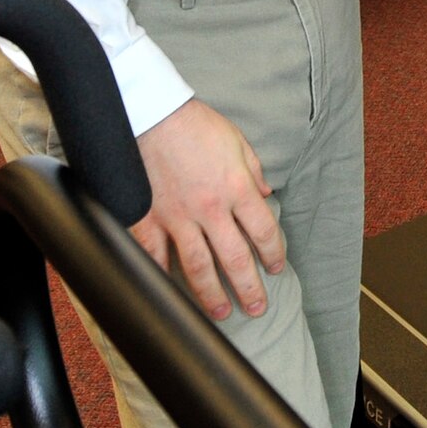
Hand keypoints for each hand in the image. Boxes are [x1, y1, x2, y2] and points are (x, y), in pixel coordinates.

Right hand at [133, 98, 285, 321]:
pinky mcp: (149, 219)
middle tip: (257, 308)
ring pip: (198, 267)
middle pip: (235, 259)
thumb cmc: (195, 124)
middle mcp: (211, 209)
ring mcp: (178, 218)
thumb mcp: (236, 141)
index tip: (277, 267)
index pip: (264, 231)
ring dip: (211, 295)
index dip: (274, 253)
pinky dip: (162, 279)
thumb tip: (264, 195)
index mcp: (237, 188)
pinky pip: (156, 257)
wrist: (152, 113)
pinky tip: (170, 297)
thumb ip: (253, 171)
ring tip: (220, 314)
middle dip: (249, 288)